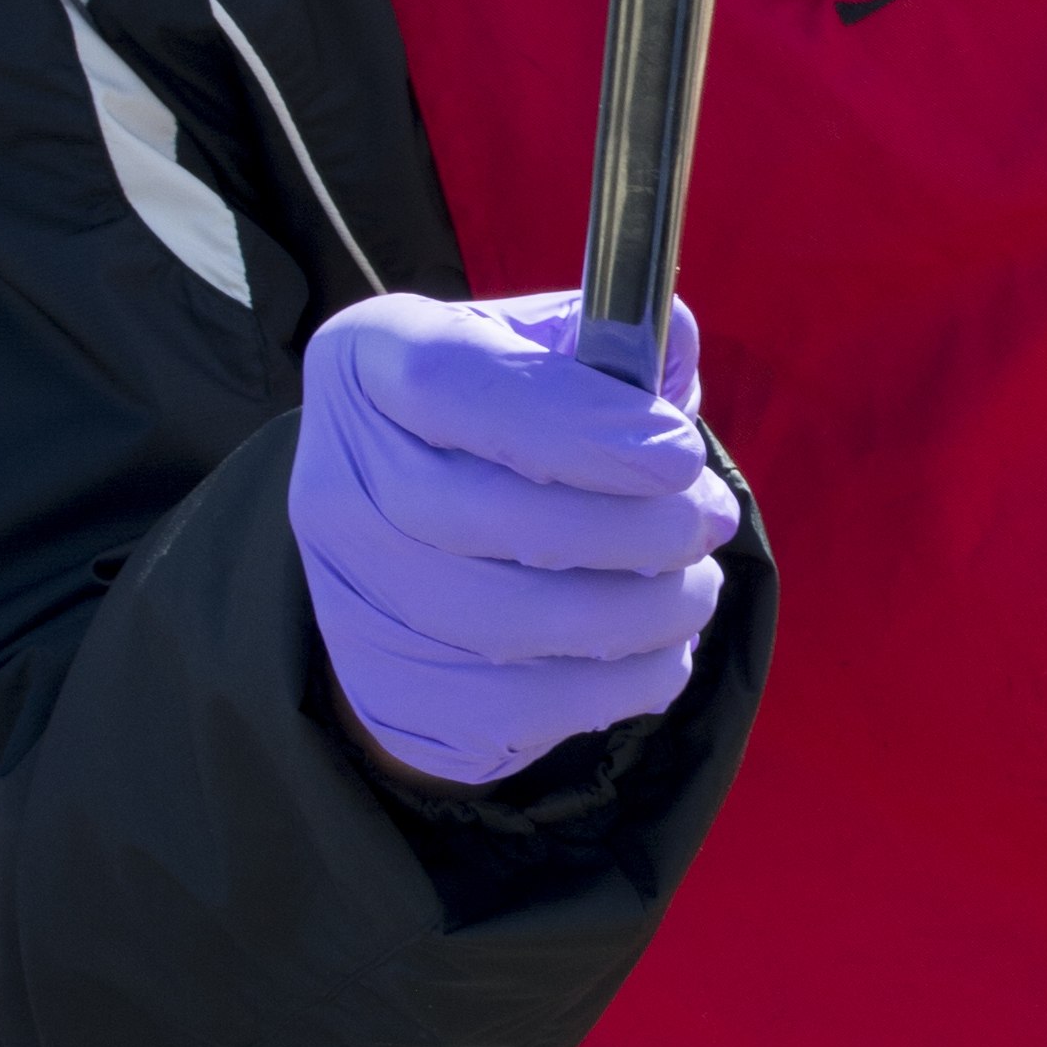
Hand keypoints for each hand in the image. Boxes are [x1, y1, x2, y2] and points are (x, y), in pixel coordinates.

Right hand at [291, 287, 737, 789]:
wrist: (413, 551)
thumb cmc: (503, 430)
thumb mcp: (544, 353)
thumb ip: (612, 341)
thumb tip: (670, 367)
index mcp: (369, 362)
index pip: (450, 382)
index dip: (574, 424)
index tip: (680, 453)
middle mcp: (335, 480)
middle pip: (486, 514)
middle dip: (633, 526)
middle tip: (711, 519)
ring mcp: (352, 597)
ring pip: (512, 622)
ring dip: (643, 610)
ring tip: (698, 586)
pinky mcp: (393, 691)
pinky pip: (526, 705)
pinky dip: (623, 682)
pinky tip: (661, 648)